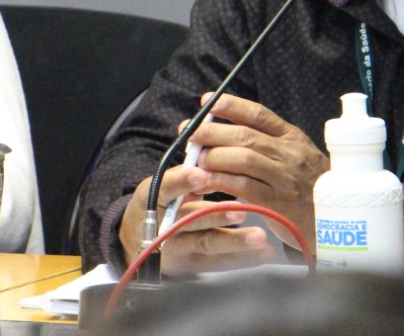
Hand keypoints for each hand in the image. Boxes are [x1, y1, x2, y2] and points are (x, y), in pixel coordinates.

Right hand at [117, 155, 274, 277]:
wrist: (138, 241)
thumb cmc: (161, 203)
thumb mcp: (164, 186)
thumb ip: (186, 171)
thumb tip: (211, 139)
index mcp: (155, 198)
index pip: (167, 188)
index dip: (183, 181)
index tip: (202, 175)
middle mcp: (164, 225)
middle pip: (190, 219)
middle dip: (217, 214)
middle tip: (241, 210)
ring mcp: (178, 248)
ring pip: (207, 244)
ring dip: (235, 240)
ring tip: (260, 236)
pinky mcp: (193, 265)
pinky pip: (220, 263)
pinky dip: (243, 258)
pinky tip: (264, 253)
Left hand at [187, 92, 328, 248]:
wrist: (338, 220)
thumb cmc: (309, 187)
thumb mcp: (297, 156)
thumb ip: (267, 143)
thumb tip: (223, 132)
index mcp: (292, 138)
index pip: (259, 114)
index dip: (231, 105)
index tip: (208, 102)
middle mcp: (290, 154)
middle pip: (245, 136)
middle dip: (212, 132)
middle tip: (190, 133)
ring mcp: (285, 178)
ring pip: (243, 159)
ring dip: (214, 157)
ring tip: (195, 159)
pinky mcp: (278, 203)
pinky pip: (243, 187)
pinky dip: (220, 182)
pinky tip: (204, 183)